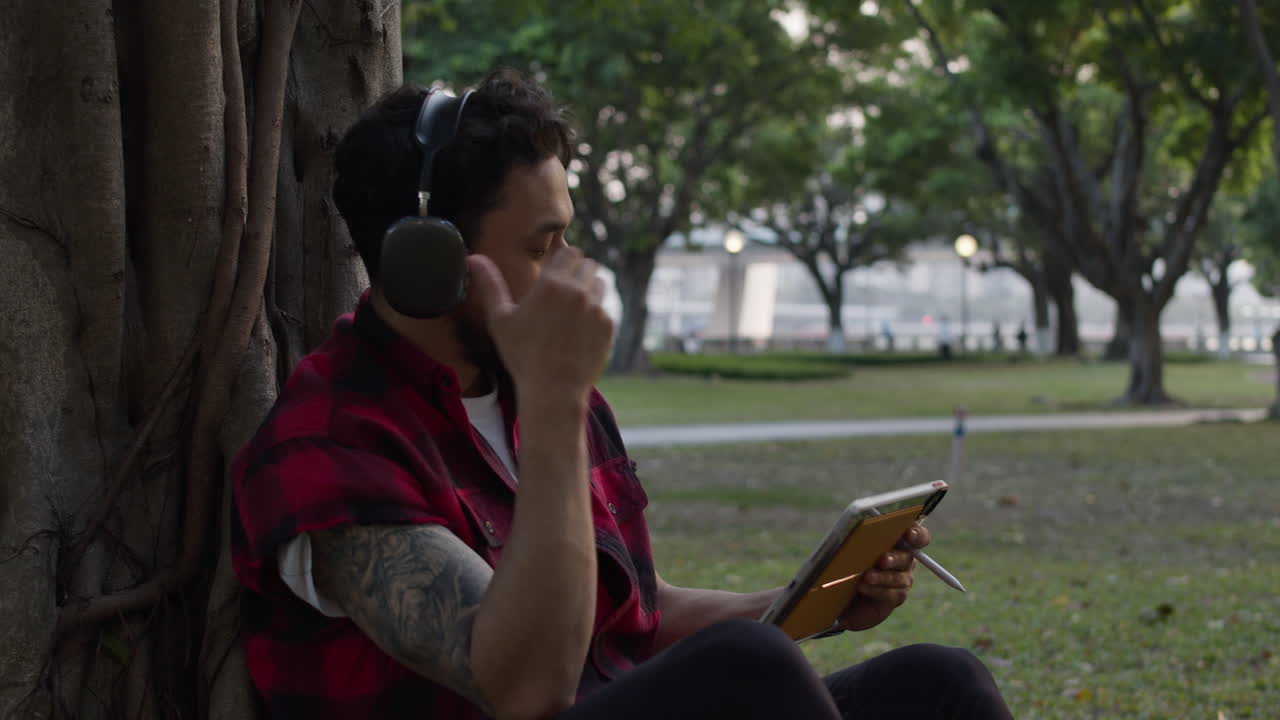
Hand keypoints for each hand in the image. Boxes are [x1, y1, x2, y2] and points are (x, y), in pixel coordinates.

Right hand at [467, 248, 613, 400]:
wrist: (553, 390)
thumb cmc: (521, 355)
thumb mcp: (500, 320)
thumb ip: (489, 284)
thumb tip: (473, 258)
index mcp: (551, 284)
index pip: (569, 252)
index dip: (564, 260)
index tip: (558, 272)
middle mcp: (578, 291)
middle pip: (588, 264)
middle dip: (578, 272)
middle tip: (565, 291)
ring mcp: (596, 308)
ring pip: (600, 283)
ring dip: (590, 289)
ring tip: (574, 308)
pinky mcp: (608, 326)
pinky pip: (606, 308)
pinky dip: (597, 313)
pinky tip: (582, 329)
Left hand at [837, 524, 930, 631]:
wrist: (844, 586)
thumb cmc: (850, 557)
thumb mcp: (855, 543)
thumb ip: (864, 534)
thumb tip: (862, 528)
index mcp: (900, 540)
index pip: (919, 536)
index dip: (917, 534)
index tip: (907, 534)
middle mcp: (906, 558)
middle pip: (908, 557)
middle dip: (895, 558)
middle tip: (882, 560)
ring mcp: (904, 578)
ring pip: (898, 577)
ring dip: (882, 576)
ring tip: (867, 576)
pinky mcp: (896, 596)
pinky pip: (890, 593)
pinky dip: (875, 590)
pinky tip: (862, 587)